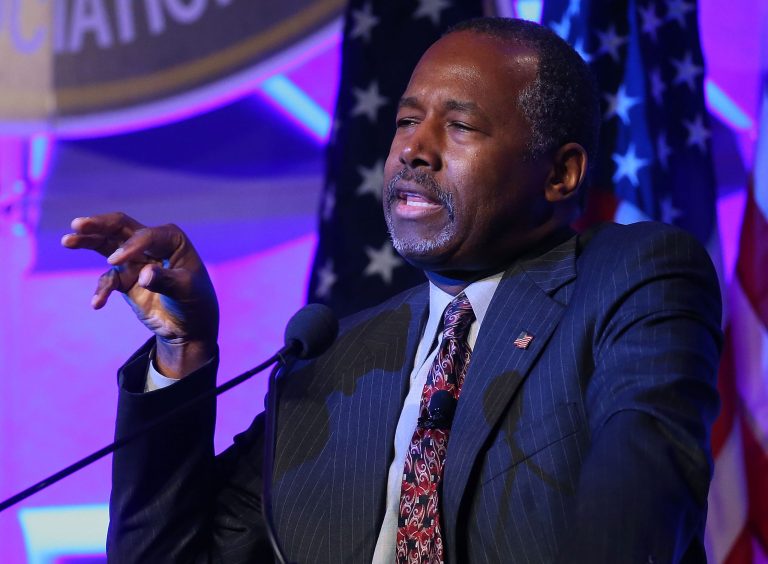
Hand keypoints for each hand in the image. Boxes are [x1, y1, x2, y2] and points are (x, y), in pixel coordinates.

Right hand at [61, 213, 218, 377]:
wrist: (190, 326)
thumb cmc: (195, 301)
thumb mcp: (186, 291)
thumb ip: (165, 281)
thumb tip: (144, 275)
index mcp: (172, 239)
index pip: (146, 236)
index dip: (130, 246)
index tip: (115, 261)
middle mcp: (151, 245)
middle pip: (121, 229)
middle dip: (99, 225)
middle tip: (77, 224)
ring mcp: (136, 260)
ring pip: (107, 246)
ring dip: (87, 242)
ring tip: (66, 240)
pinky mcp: (125, 279)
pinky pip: (108, 281)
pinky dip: (101, 291)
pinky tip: (96, 304)